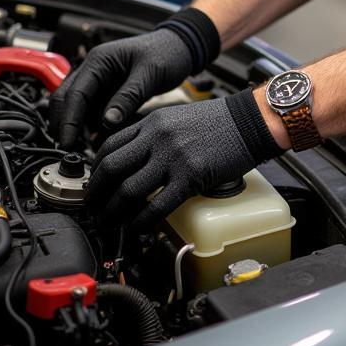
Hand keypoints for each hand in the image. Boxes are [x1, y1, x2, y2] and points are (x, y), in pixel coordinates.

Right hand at [50, 29, 194, 148]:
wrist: (181, 47)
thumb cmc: (167, 51)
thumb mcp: (151, 72)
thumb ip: (129, 96)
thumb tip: (108, 121)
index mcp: (99, 60)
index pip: (74, 93)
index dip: (68, 120)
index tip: (67, 142)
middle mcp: (94, 70)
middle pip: (67, 101)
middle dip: (65, 125)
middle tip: (70, 150)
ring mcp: (100, 82)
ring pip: (79, 110)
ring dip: (80, 128)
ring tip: (89, 149)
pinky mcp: (108, 92)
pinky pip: (94, 112)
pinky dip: (94, 126)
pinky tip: (103, 139)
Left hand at [87, 97, 257, 228]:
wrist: (251, 121)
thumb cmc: (220, 121)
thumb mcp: (178, 117)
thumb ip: (155, 135)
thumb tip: (135, 160)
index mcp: (153, 121)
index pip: (109, 146)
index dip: (96, 170)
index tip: (95, 185)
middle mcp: (158, 137)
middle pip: (111, 168)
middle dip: (96, 194)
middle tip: (93, 209)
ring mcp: (173, 157)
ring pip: (128, 190)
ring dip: (113, 212)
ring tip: (110, 223)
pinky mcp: (190, 176)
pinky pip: (156, 205)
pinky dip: (140, 221)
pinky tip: (137, 228)